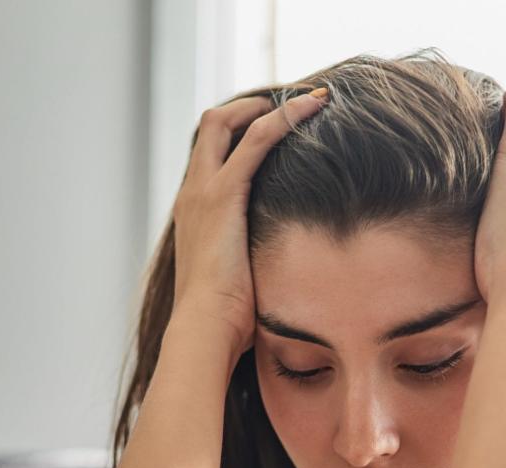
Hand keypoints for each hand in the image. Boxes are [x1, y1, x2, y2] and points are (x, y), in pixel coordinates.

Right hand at [169, 89, 328, 352]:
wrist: (205, 330)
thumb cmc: (224, 322)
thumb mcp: (238, 284)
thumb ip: (252, 267)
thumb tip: (285, 278)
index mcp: (193, 214)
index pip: (211, 155)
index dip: (239, 133)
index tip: (274, 127)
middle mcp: (192, 194)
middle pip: (211, 125)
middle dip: (250, 106)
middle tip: (292, 102)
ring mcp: (203, 191)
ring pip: (228, 122)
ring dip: (270, 104)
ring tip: (311, 99)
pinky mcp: (223, 195)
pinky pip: (256, 140)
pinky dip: (284, 118)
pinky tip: (313, 109)